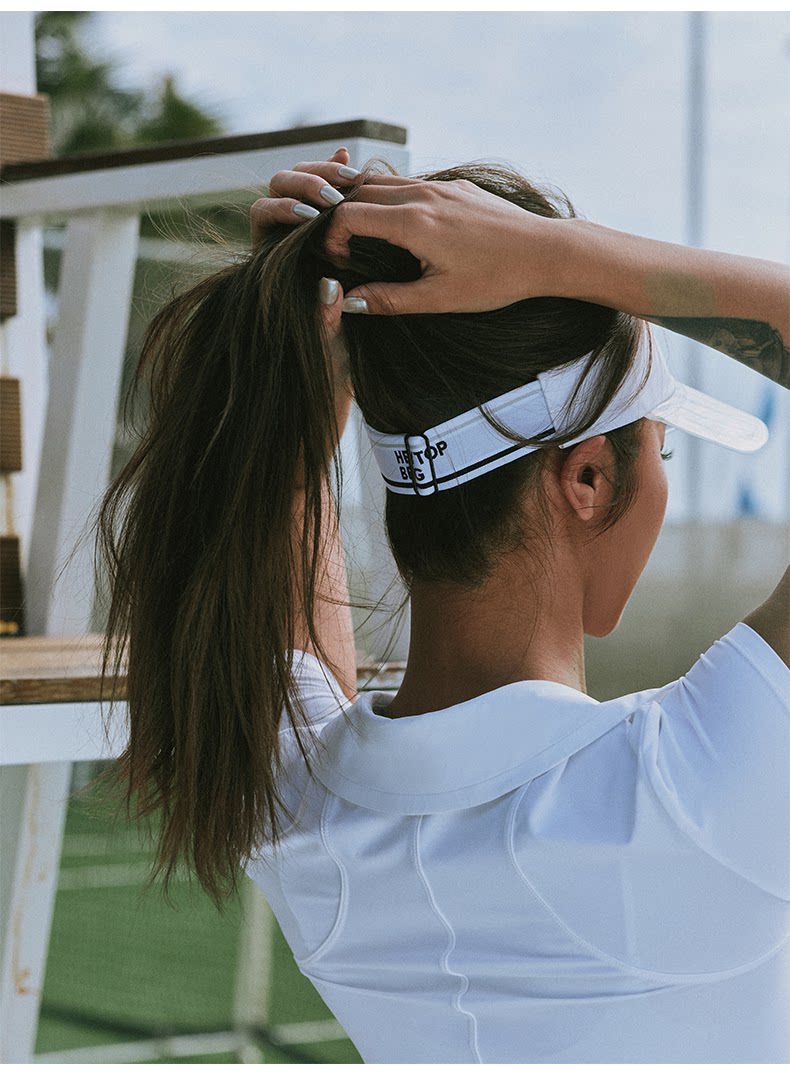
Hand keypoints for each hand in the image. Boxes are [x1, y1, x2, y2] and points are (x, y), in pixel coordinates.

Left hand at [250, 147, 352, 391]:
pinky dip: (339, 176)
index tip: (310, 216)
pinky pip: (331, 191)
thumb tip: (330, 287)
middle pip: (280, 186)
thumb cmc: (324, 355)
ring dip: (324, 174)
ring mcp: (307, 227)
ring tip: (352, 181)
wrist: (337, 361)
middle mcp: (284, 237)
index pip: (263, 211)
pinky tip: (357, 173)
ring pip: (304, 180)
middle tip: (333, 196)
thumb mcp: (324, 340)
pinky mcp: (330, 223)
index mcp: (270, 258)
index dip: (283, 209)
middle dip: (305, 183)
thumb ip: (324, 318)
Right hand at [322, 176, 561, 315]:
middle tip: (343, 249)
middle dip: (341, 217)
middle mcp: (423, 193)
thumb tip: (348, 302)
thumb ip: (388, 299)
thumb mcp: (438, 299)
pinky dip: (393, 198)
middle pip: (360, 192)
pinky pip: (412, 183)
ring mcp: (441, 185)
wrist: (545, 253)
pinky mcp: (457, 185)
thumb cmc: (495, 280)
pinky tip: (402, 226)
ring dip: (366, 204)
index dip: (331, 238)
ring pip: (385, 182)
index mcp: (413, 222)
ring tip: (365, 236)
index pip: (348, 215)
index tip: (337, 261)